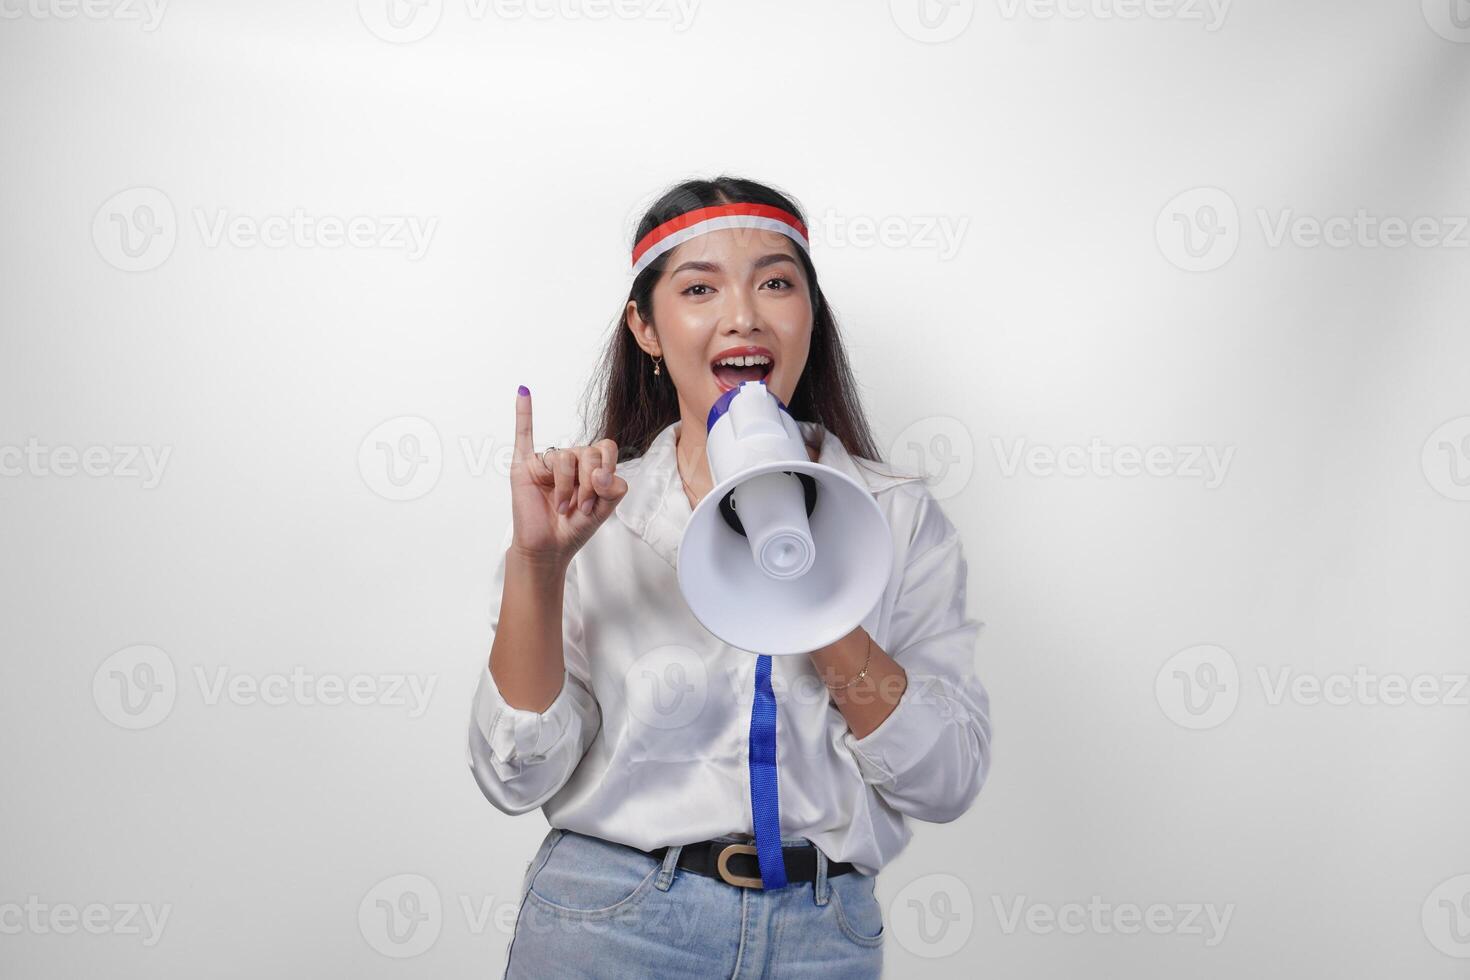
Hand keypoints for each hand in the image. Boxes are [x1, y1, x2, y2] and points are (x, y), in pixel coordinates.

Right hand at [509, 386, 628, 568]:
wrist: (549, 549)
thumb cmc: (573, 528)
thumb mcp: (605, 510)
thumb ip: (612, 488)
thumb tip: (600, 471)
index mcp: (590, 466)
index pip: (604, 448)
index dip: (607, 465)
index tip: (602, 489)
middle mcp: (570, 460)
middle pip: (586, 452)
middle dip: (589, 483)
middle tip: (583, 506)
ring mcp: (546, 462)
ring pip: (564, 456)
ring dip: (567, 486)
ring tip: (563, 507)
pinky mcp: (524, 467)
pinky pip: (524, 435)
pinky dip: (524, 413)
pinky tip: (524, 393)